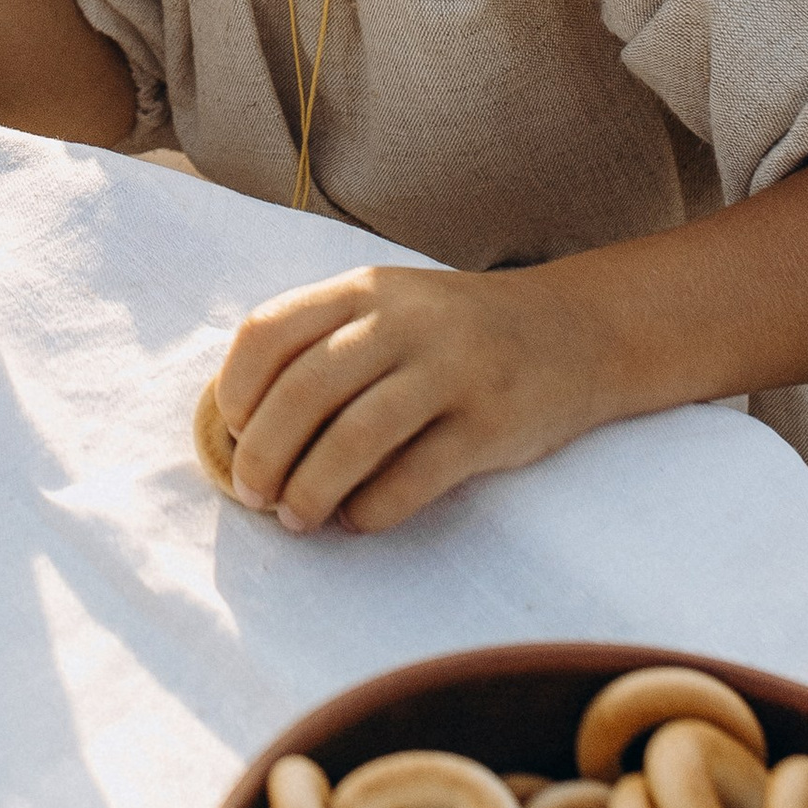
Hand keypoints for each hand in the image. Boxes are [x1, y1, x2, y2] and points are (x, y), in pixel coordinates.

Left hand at [208, 260, 603, 534]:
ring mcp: (452, 369)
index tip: (233, 432)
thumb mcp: (387, 308)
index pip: (269, 332)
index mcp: (363, 288)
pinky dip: (372, 509)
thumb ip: (321, 346)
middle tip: (252, 495)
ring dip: (310, 490)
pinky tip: (357, 519)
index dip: (234, 391)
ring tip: (296, 519)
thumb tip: (241, 430)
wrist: (574, 330)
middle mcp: (404, 320)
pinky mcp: (491, 424)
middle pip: (303, 392)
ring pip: (355, 438)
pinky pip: (415, 477)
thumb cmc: (453, 333)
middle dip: (262, 455)